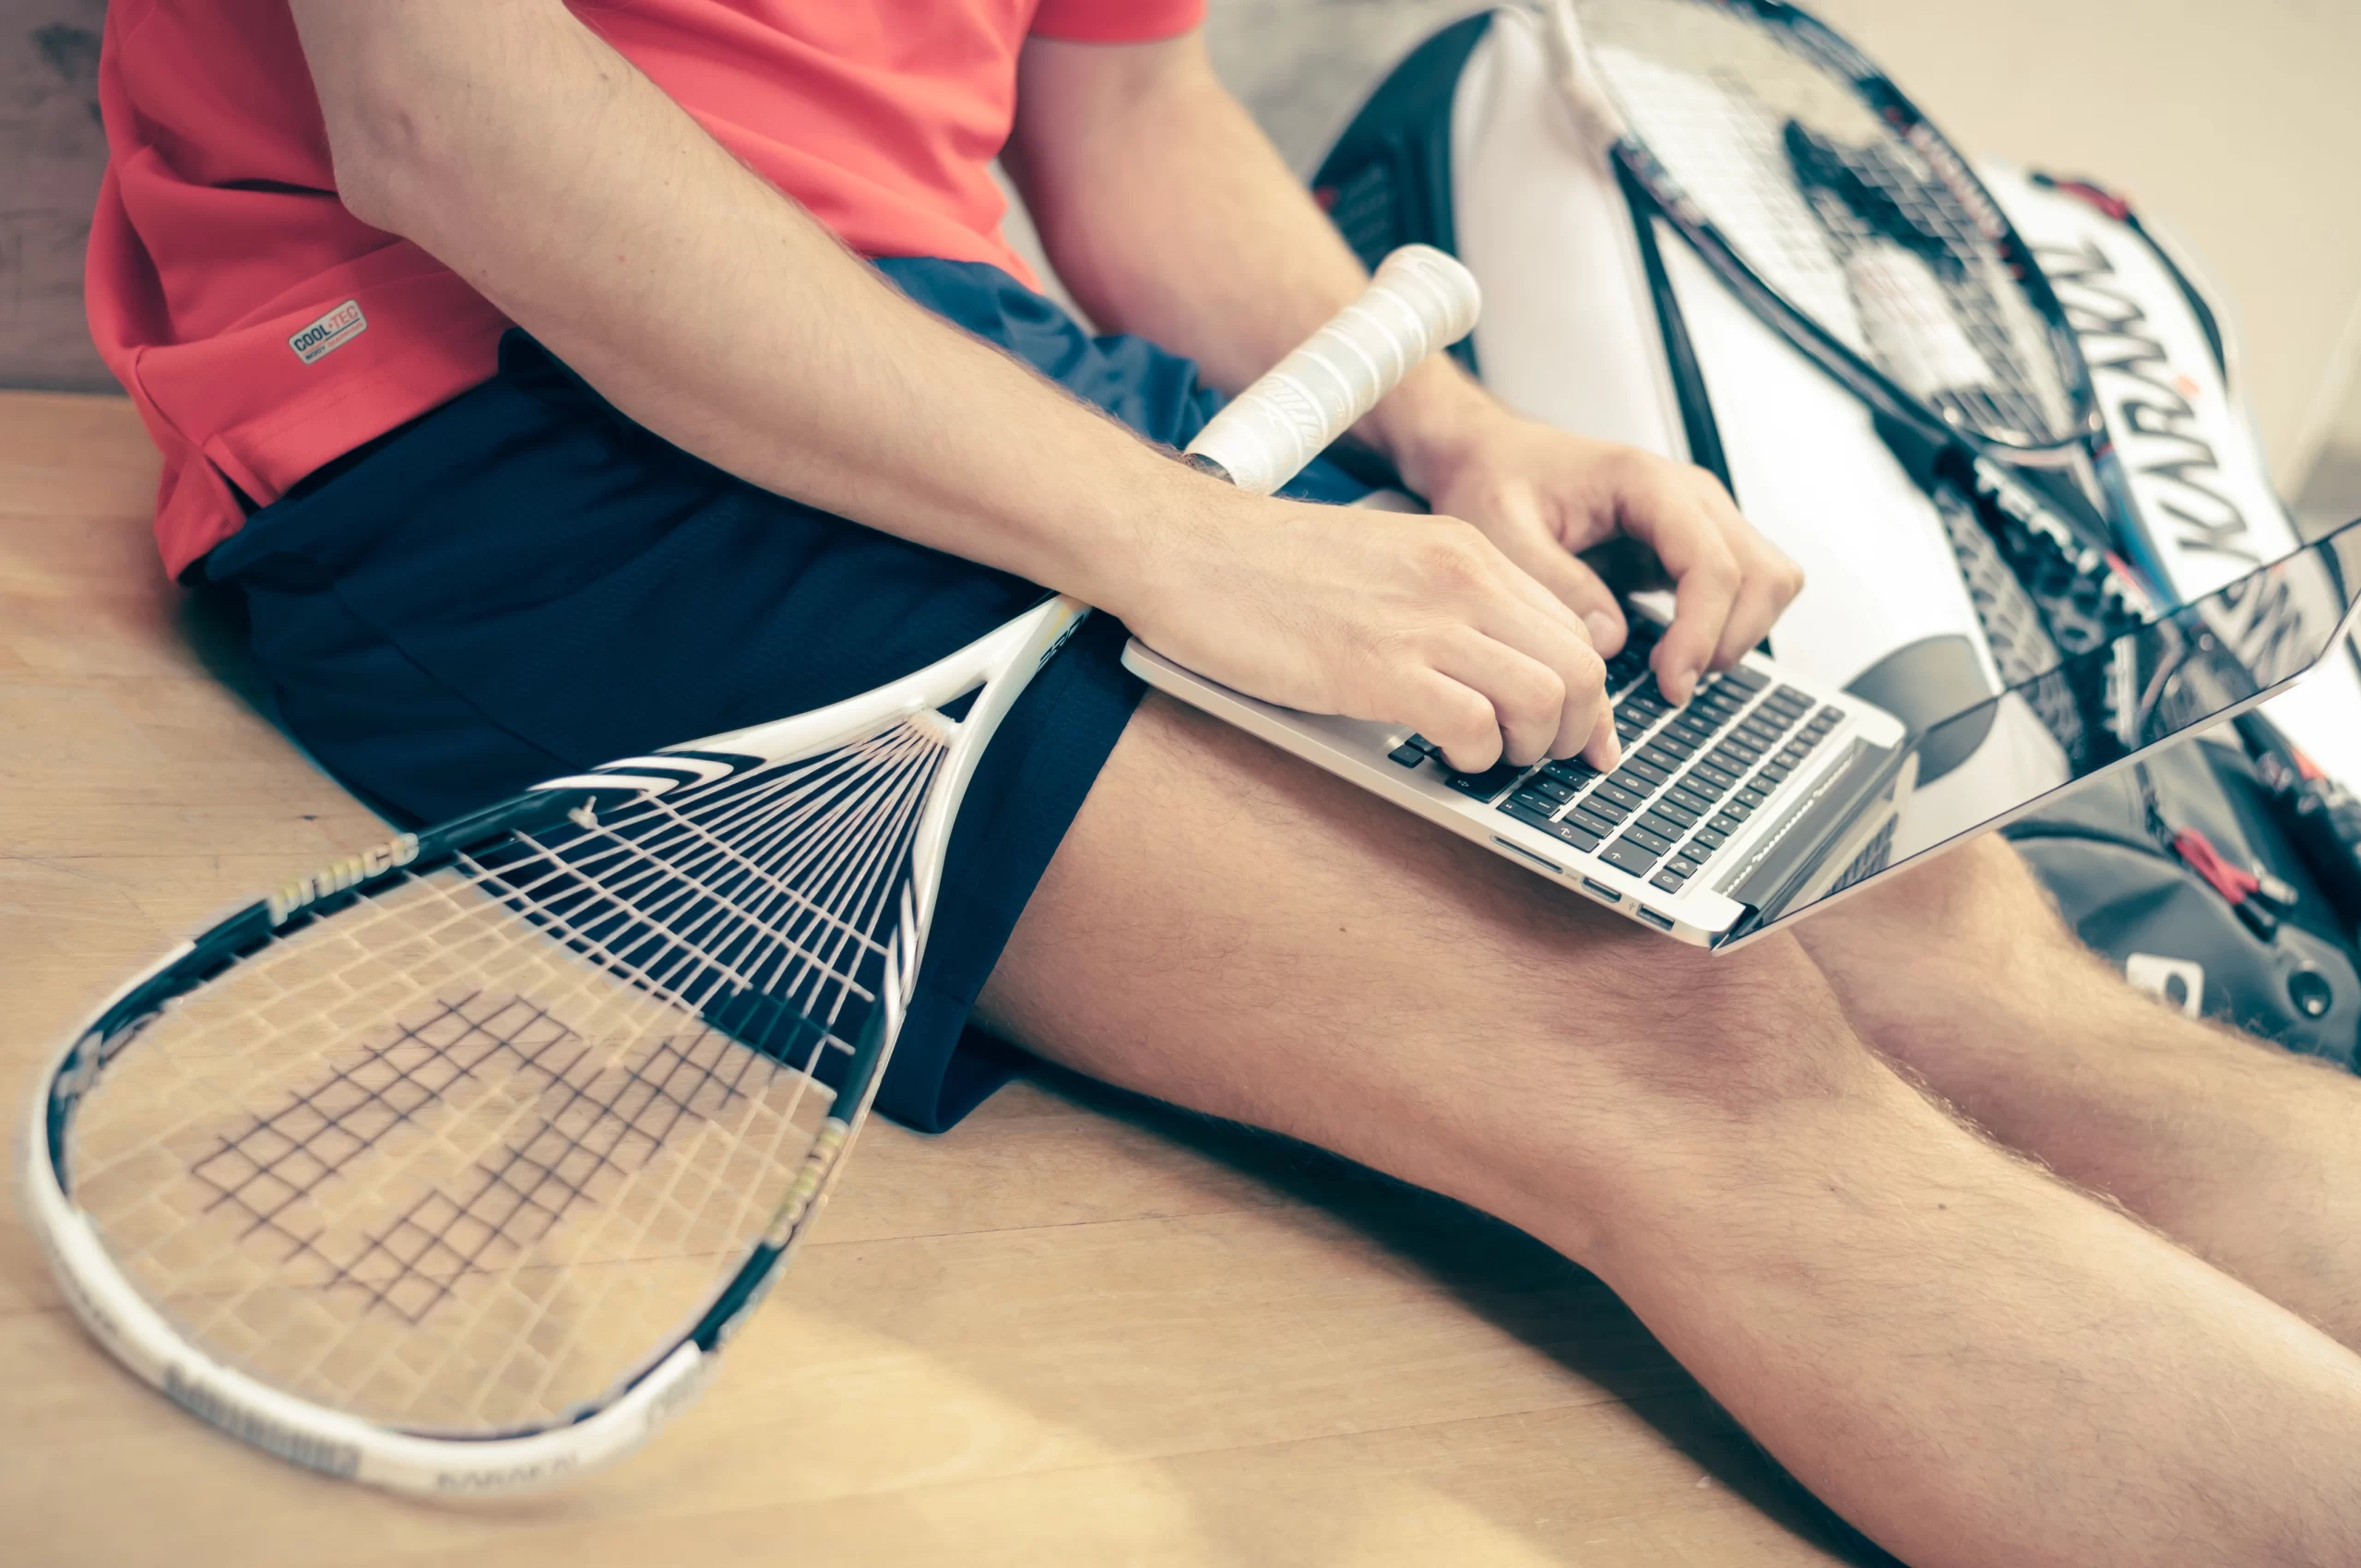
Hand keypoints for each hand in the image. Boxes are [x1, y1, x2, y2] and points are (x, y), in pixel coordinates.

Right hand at [1119, 488, 1618, 774]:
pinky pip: (1474, 727)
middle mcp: (1460, 580)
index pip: (1574, 629)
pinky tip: (1440, 754)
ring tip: (1485, 758)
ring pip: (1545, 699)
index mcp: (1465, 552)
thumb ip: (1441, 605)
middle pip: (1581, 669)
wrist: (1186, 548)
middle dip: (1570, 731)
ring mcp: (1423, 622)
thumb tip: (1487, 672)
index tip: (1573, 736)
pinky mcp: (1377, 668)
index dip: (1585, 699)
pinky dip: (1470, 757)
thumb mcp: (1382, 565)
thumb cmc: (1262, 568)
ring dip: (1526, 749)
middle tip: (1529, 758)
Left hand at [1396, 411, 1804, 705]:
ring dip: (1736, 636)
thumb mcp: (1500, 531)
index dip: (1702, 631)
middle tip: (1672, 687)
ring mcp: (1700, 520)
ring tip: (1676, 672)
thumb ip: (1554, 583)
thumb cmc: (1495, 480)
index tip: (1672, 682)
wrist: (1492, 457)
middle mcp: (1689, 496)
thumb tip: (1610, 640)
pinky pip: (1744, 591)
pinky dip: (1726, 629)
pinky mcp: (1692, 547)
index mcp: (1645, 482)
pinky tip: (1676, 653)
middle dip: (1727, 640)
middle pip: (1763, 574)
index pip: (1712, 563)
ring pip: (1769, 583)